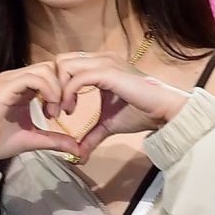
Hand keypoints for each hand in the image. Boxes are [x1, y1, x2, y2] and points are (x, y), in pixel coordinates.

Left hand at [53, 51, 190, 158]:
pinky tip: (70, 110)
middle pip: (61, 61)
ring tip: (62, 111)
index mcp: (100, 65)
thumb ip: (91, 136)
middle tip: (55, 110)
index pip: (67, 64)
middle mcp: (100, 59)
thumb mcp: (108, 125)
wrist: (162, 111)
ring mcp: (104, 63)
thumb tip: (80, 155)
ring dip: (58, 89)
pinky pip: (77, 78)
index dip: (56, 85)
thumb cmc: (140, 113)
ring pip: (65, 65)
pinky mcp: (108, 72)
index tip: (58, 109)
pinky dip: (68, 93)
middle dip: (52, 84)